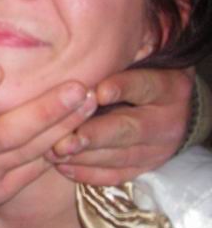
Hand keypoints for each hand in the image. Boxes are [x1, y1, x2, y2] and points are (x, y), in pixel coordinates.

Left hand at [49, 67, 192, 184]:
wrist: (172, 109)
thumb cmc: (142, 74)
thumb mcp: (140, 60)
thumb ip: (117, 59)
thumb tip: (81, 52)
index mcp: (168, 88)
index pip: (144, 86)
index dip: (121, 88)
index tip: (95, 92)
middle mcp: (165, 122)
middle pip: (128, 129)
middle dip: (94, 135)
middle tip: (65, 140)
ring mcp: (156, 150)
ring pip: (119, 156)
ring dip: (84, 156)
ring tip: (55, 152)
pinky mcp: (144, 168)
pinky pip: (116, 175)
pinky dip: (88, 173)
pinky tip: (63, 166)